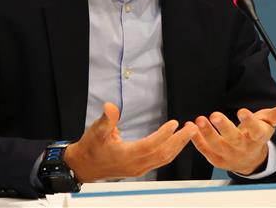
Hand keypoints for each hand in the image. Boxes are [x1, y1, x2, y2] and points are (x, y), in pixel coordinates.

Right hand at [64, 102, 197, 182]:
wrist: (83, 166)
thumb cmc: (90, 148)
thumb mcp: (95, 131)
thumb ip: (106, 119)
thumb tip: (110, 107)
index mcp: (127, 156)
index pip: (151, 145)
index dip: (164, 134)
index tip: (175, 123)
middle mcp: (136, 165)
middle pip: (163, 154)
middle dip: (180, 141)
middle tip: (192, 127)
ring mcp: (139, 168)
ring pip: (164, 158)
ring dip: (178, 146)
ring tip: (189, 132)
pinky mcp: (139, 168)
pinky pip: (160, 160)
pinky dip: (171, 150)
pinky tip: (176, 142)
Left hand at [191, 103, 275, 175]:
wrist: (249, 160)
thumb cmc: (257, 134)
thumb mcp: (269, 122)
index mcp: (257, 137)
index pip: (256, 130)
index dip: (250, 121)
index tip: (243, 111)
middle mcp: (242, 147)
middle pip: (233, 139)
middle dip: (223, 127)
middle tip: (214, 115)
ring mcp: (228, 154)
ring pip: (216, 145)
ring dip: (206, 133)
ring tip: (199, 120)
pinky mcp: (215, 157)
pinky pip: (204, 149)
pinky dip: (196, 139)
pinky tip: (190, 126)